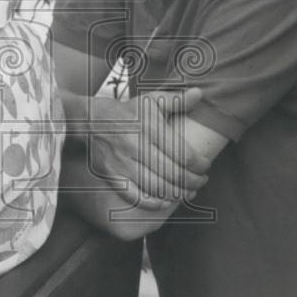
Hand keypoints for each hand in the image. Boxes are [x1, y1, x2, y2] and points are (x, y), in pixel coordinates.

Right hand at [86, 88, 209, 207]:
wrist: (91, 120)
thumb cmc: (127, 111)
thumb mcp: (151, 100)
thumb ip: (177, 99)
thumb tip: (200, 94)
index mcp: (149, 127)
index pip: (183, 154)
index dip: (199, 164)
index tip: (205, 165)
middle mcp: (136, 146)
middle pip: (173, 173)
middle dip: (194, 181)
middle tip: (201, 181)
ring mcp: (123, 163)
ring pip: (157, 187)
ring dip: (179, 194)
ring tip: (189, 192)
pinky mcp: (112, 175)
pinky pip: (135, 196)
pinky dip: (153, 203)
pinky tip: (165, 201)